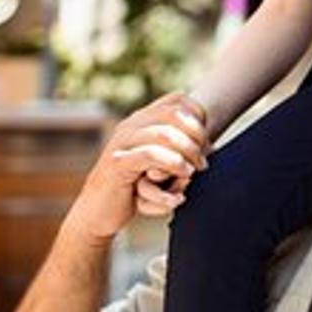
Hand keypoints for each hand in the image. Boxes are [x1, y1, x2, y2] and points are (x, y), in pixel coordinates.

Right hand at [65, 93, 208, 243]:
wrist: (99, 212)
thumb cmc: (134, 189)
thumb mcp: (159, 166)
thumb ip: (179, 151)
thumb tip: (212, 147)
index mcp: (142, 120)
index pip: (177, 100)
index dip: (198, 116)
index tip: (206, 143)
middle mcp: (131, 125)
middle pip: (175, 114)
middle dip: (197, 136)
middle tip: (203, 162)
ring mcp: (122, 141)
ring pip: (165, 133)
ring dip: (188, 152)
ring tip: (194, 171)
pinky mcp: (118, 162)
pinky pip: (150, 155)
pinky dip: (172, 164)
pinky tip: (182, 176)